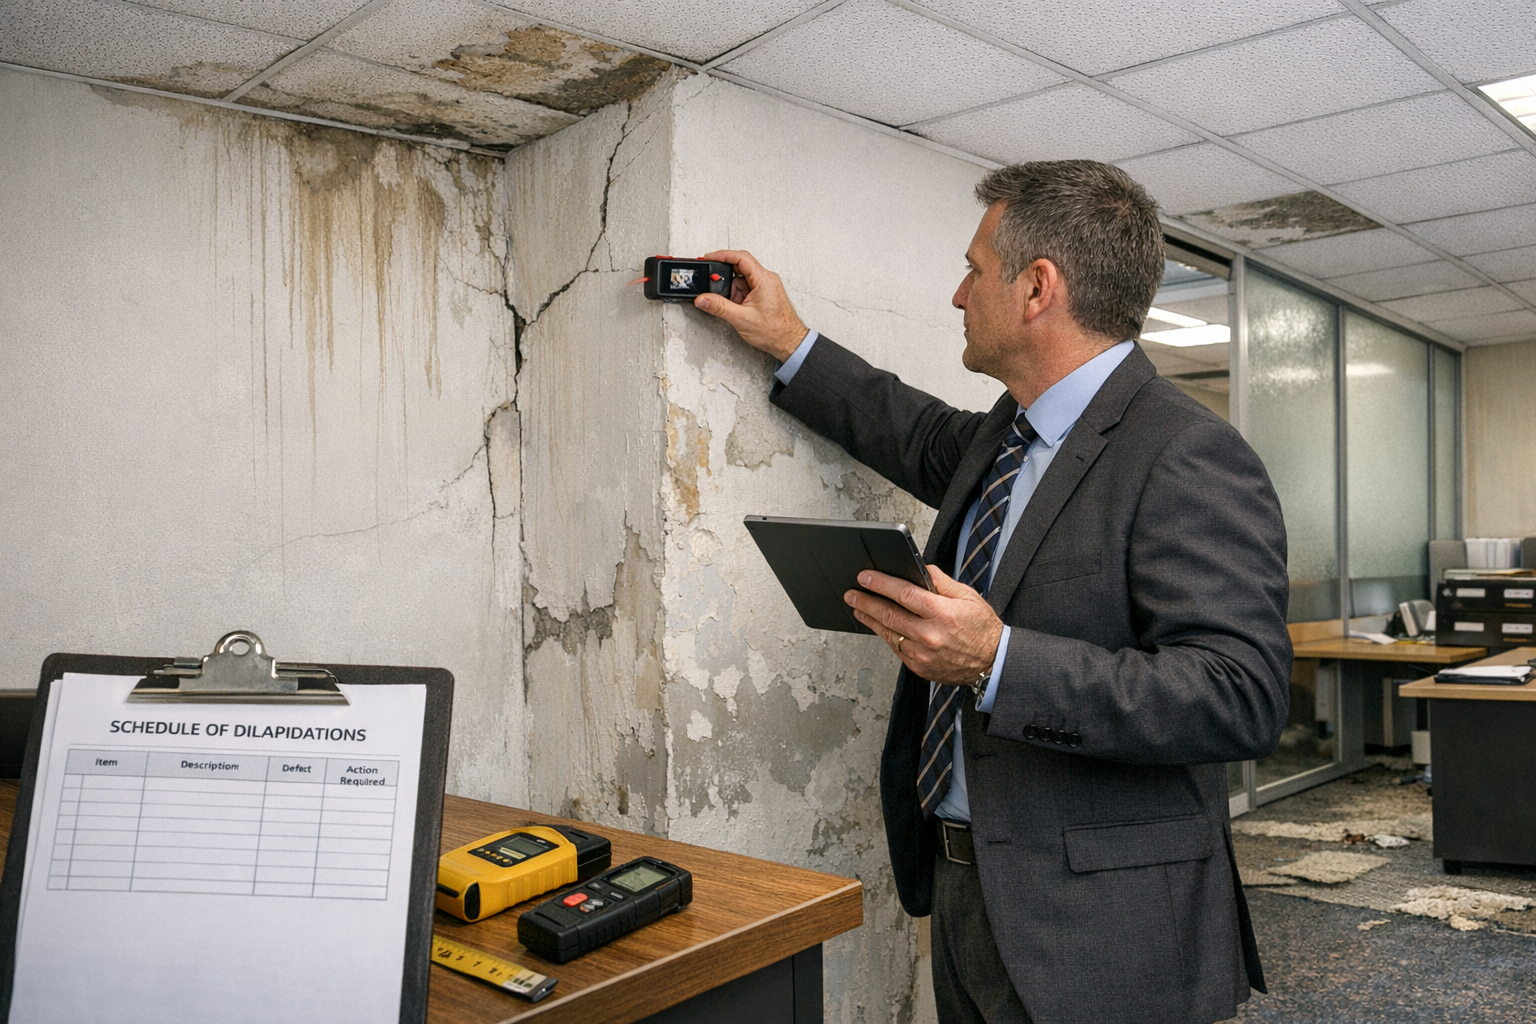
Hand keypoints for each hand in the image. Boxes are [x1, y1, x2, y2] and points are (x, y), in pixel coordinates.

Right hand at [691, 249, 808, 360]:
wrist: (789, 342)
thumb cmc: (776, 331)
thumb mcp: (742, 319)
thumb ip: (719, 307)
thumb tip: (703, 299)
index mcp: (764, 280)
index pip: (741, 258)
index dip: (723, 255)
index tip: (709, 257)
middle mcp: (766, 280)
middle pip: (739, 267)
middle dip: (724, 277)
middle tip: (711, 285)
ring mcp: (764, 287)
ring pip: (741, 280)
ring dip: (730, 290)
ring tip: (729, 304)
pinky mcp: (762, 295)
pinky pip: (745, 289)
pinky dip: (736, 296)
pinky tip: (735, 307)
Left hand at [845, 565, 1003, 685]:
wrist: (993, 662)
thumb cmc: (982, 628)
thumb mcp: (967, 596)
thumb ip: (941, 582)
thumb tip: (920, 569)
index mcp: (943, 614)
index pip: (904, 594)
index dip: (881, 584)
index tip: (865, 577)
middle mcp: (930, 635)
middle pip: (889, 615)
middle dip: (866, 602)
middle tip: (851, 593)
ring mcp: (923, 654)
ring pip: (888, 633)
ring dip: (870, 619)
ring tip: (857, 608)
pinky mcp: (919, 667)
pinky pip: (897, 648)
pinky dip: (886, 635)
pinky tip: (878, 626)